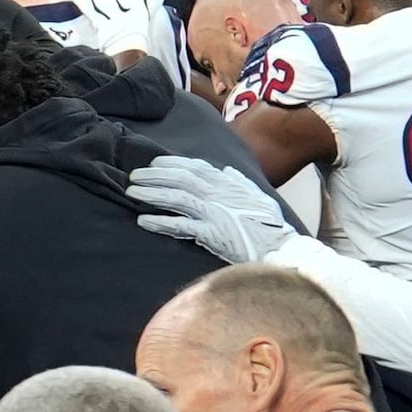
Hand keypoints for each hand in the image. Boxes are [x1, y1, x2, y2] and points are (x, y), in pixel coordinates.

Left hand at [127, 152, 295, 264]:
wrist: (280, 248)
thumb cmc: (270, 224)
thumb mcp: (258, 196)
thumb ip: (240, 182)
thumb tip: (228, 170)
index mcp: (228, 184)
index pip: (195, 167)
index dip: (172, 164)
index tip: (154, 163)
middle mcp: (219, 194)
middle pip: (180, 179)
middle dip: (154, 175)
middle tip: (134, 176)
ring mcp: (214, 212)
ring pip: (176, 198)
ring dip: (151, 194)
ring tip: (131, 193)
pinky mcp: (211, 233)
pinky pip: (180, 226)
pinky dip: (160, 222)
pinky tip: (143, 221)